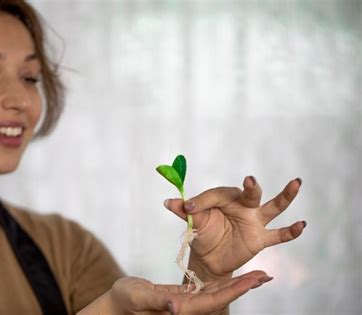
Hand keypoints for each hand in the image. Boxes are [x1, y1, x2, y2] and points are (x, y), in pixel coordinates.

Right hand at [78, 270, 271, 314]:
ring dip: (236, 284)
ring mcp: (185, 303)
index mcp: (181, 309)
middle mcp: (188, 308)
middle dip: (243, 286)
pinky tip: (229, 278)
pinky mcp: (181, 296)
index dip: (235, 290)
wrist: (116, 304)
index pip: (214, 300)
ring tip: (255, 276)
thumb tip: (175, 307)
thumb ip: (158, 302)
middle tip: (265, 275)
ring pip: (216, 293)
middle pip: (221, 297)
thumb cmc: (124, 301)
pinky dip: (219, 283)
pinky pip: (204, 290)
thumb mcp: (139, 298)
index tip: (253, 280)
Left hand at [165, 177, 305, 277]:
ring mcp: (254, 221)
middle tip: (249, 179)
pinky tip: (302, 224)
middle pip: (250, 194)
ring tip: (296, 183)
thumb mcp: (192, 222)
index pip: (216, 194)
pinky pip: (278, 235)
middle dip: (251, 187)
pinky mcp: (260, 238)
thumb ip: (184, 210)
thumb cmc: (202, 232)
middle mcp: (242, 206)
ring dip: (285, 196)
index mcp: (224, 197)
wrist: (209, 257)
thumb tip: (168, 201)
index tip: (186, 208)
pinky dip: (290, 231)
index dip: (201, 201)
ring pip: (273, 207)